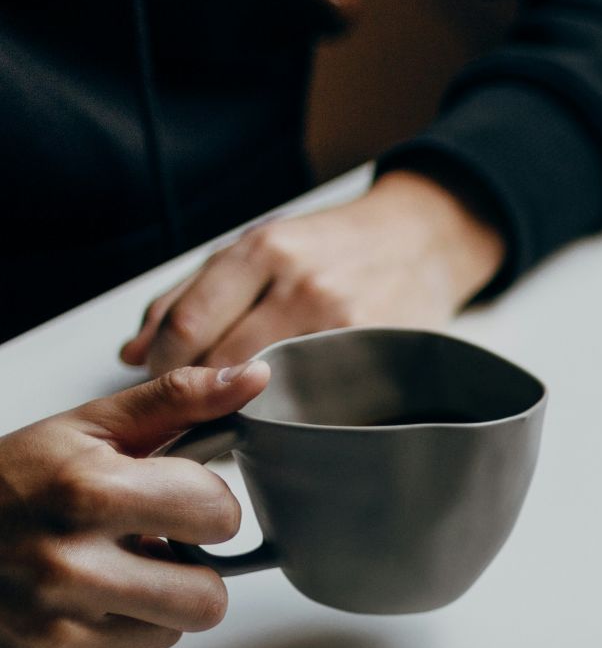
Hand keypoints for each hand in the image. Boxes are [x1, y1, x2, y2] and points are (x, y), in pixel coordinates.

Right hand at [0, 363, 268, 647]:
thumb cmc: (6, 486)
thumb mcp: (85, 430)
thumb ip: (177, 401)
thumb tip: (255, 376)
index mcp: (87, 493)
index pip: (220, 515)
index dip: (204, 506)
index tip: (171, 501)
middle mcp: (68, 567)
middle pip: (209, 598)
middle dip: (188, 571)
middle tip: (144, 548)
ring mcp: (55, 631)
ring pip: (171, 634)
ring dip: (150, 608)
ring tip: (100, 575)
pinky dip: (108, 640)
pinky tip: (70, 609)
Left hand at [121, 170, 505, 375]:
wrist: (424, 238)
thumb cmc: (334, 245)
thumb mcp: (259, 245)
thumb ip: (189, 294)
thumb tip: (130, 354)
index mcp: (264, 249)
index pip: (187, 325)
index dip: (164, 365)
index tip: (164, 379)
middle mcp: (301, 283)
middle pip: (221, 363)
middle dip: (198, 391)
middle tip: (199, 401)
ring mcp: (343, 321)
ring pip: (266, 388)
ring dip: (243, 406)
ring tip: (242, 405)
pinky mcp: (375, 350)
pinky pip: (315, 397)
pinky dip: (291, 409)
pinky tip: (289, 405)